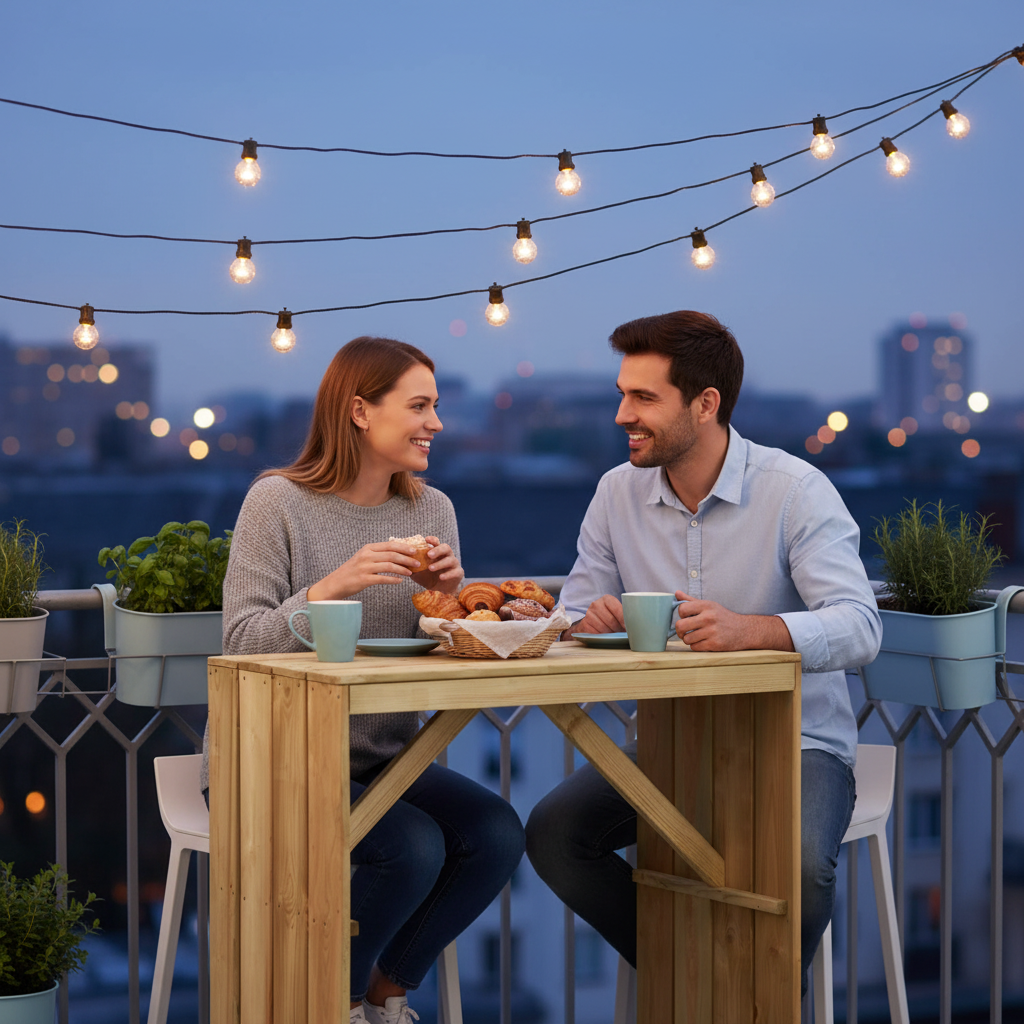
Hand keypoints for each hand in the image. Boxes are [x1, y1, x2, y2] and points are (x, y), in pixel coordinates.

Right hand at [307, 542, 424, 600]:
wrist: (336, 583)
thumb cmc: (353, 571)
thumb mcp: (364, 557)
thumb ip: (378, 554)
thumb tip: (398, 552)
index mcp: (367, 548)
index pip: (389, 545)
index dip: (404, 547)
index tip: (414, 550)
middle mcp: (366, 556)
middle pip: (391, 555)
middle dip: (407, 558)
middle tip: (417, 562)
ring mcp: (364, 568)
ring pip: (389, 566)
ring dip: (402, 569)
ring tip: (411, 572)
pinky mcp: (363, 580)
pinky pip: (382, 579)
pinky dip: (393, 580)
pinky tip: (400, 581)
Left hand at [410, 536, 463, 594]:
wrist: (439, 590)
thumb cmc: (428, 577)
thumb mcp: (417, 571)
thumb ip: (410, 565)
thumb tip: (398, 560)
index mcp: (438, 552)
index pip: (437, 542)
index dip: (432, 540)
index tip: (426, 539)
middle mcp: (447, 555)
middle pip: (446, 547)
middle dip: (437, 550)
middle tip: (429, 555)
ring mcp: (454, 564)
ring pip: (450, 560)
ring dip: (440, 563)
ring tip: (431, 568)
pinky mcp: (458, 573)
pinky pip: (455, 572)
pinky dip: (448, 574)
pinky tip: (441, 577)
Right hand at [575, 595, 624, 634]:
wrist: (593, 620)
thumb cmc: (609, 616)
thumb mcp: (617, 611)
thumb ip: (625, 614)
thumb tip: (636, 625)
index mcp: (607, 599)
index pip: (617, 609)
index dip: (624, 620)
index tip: (628, 627)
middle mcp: (596, 604)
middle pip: (610, 620)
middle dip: (618, 629)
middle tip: (622, 633)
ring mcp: (588, 614)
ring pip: (603, 628)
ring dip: (610, 634)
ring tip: (614, 635)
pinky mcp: (584, 624)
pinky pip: (595, 633)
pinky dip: (601, 637)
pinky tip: (605, 637)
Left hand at [673, 591, 793, 651]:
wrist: (744, 630)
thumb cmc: (723, 617)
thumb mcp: (709, 605)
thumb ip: (691, 600)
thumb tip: (676, 593)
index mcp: (706, 606)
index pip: (682, 609)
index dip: (681, 615)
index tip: (686, 618)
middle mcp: (708, 617)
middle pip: (680, 625)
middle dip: (679, 630)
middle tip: (683, 631)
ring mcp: (712, 632)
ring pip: (686, 639)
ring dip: (688, 639)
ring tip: (695, 637)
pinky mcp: (714, 644)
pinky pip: (694, 647)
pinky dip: (696, 646)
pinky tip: (703, 642)